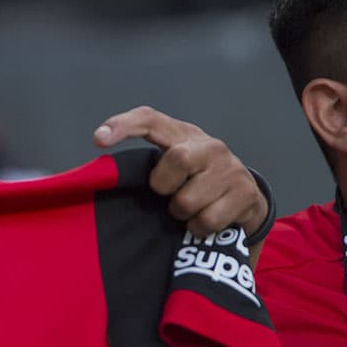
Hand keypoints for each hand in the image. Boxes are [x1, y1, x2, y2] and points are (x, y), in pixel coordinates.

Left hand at [94, 106, 266, 235]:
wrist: (244, 198)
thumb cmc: (194, 181)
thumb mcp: (170, 167)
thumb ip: (143, 165)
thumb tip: (100, 176)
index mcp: (182, 135)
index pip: (150, 119)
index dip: (124, 125)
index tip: (98, 139)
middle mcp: (209, 146)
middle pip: (177, 158)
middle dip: (164, 185)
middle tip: (167, 194)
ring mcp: (231, 168)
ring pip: (187, 200)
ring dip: (180, 213)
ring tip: (188, 208)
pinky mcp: (247, 193)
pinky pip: (206, 220)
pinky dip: (197, 228)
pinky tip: (204, 220)